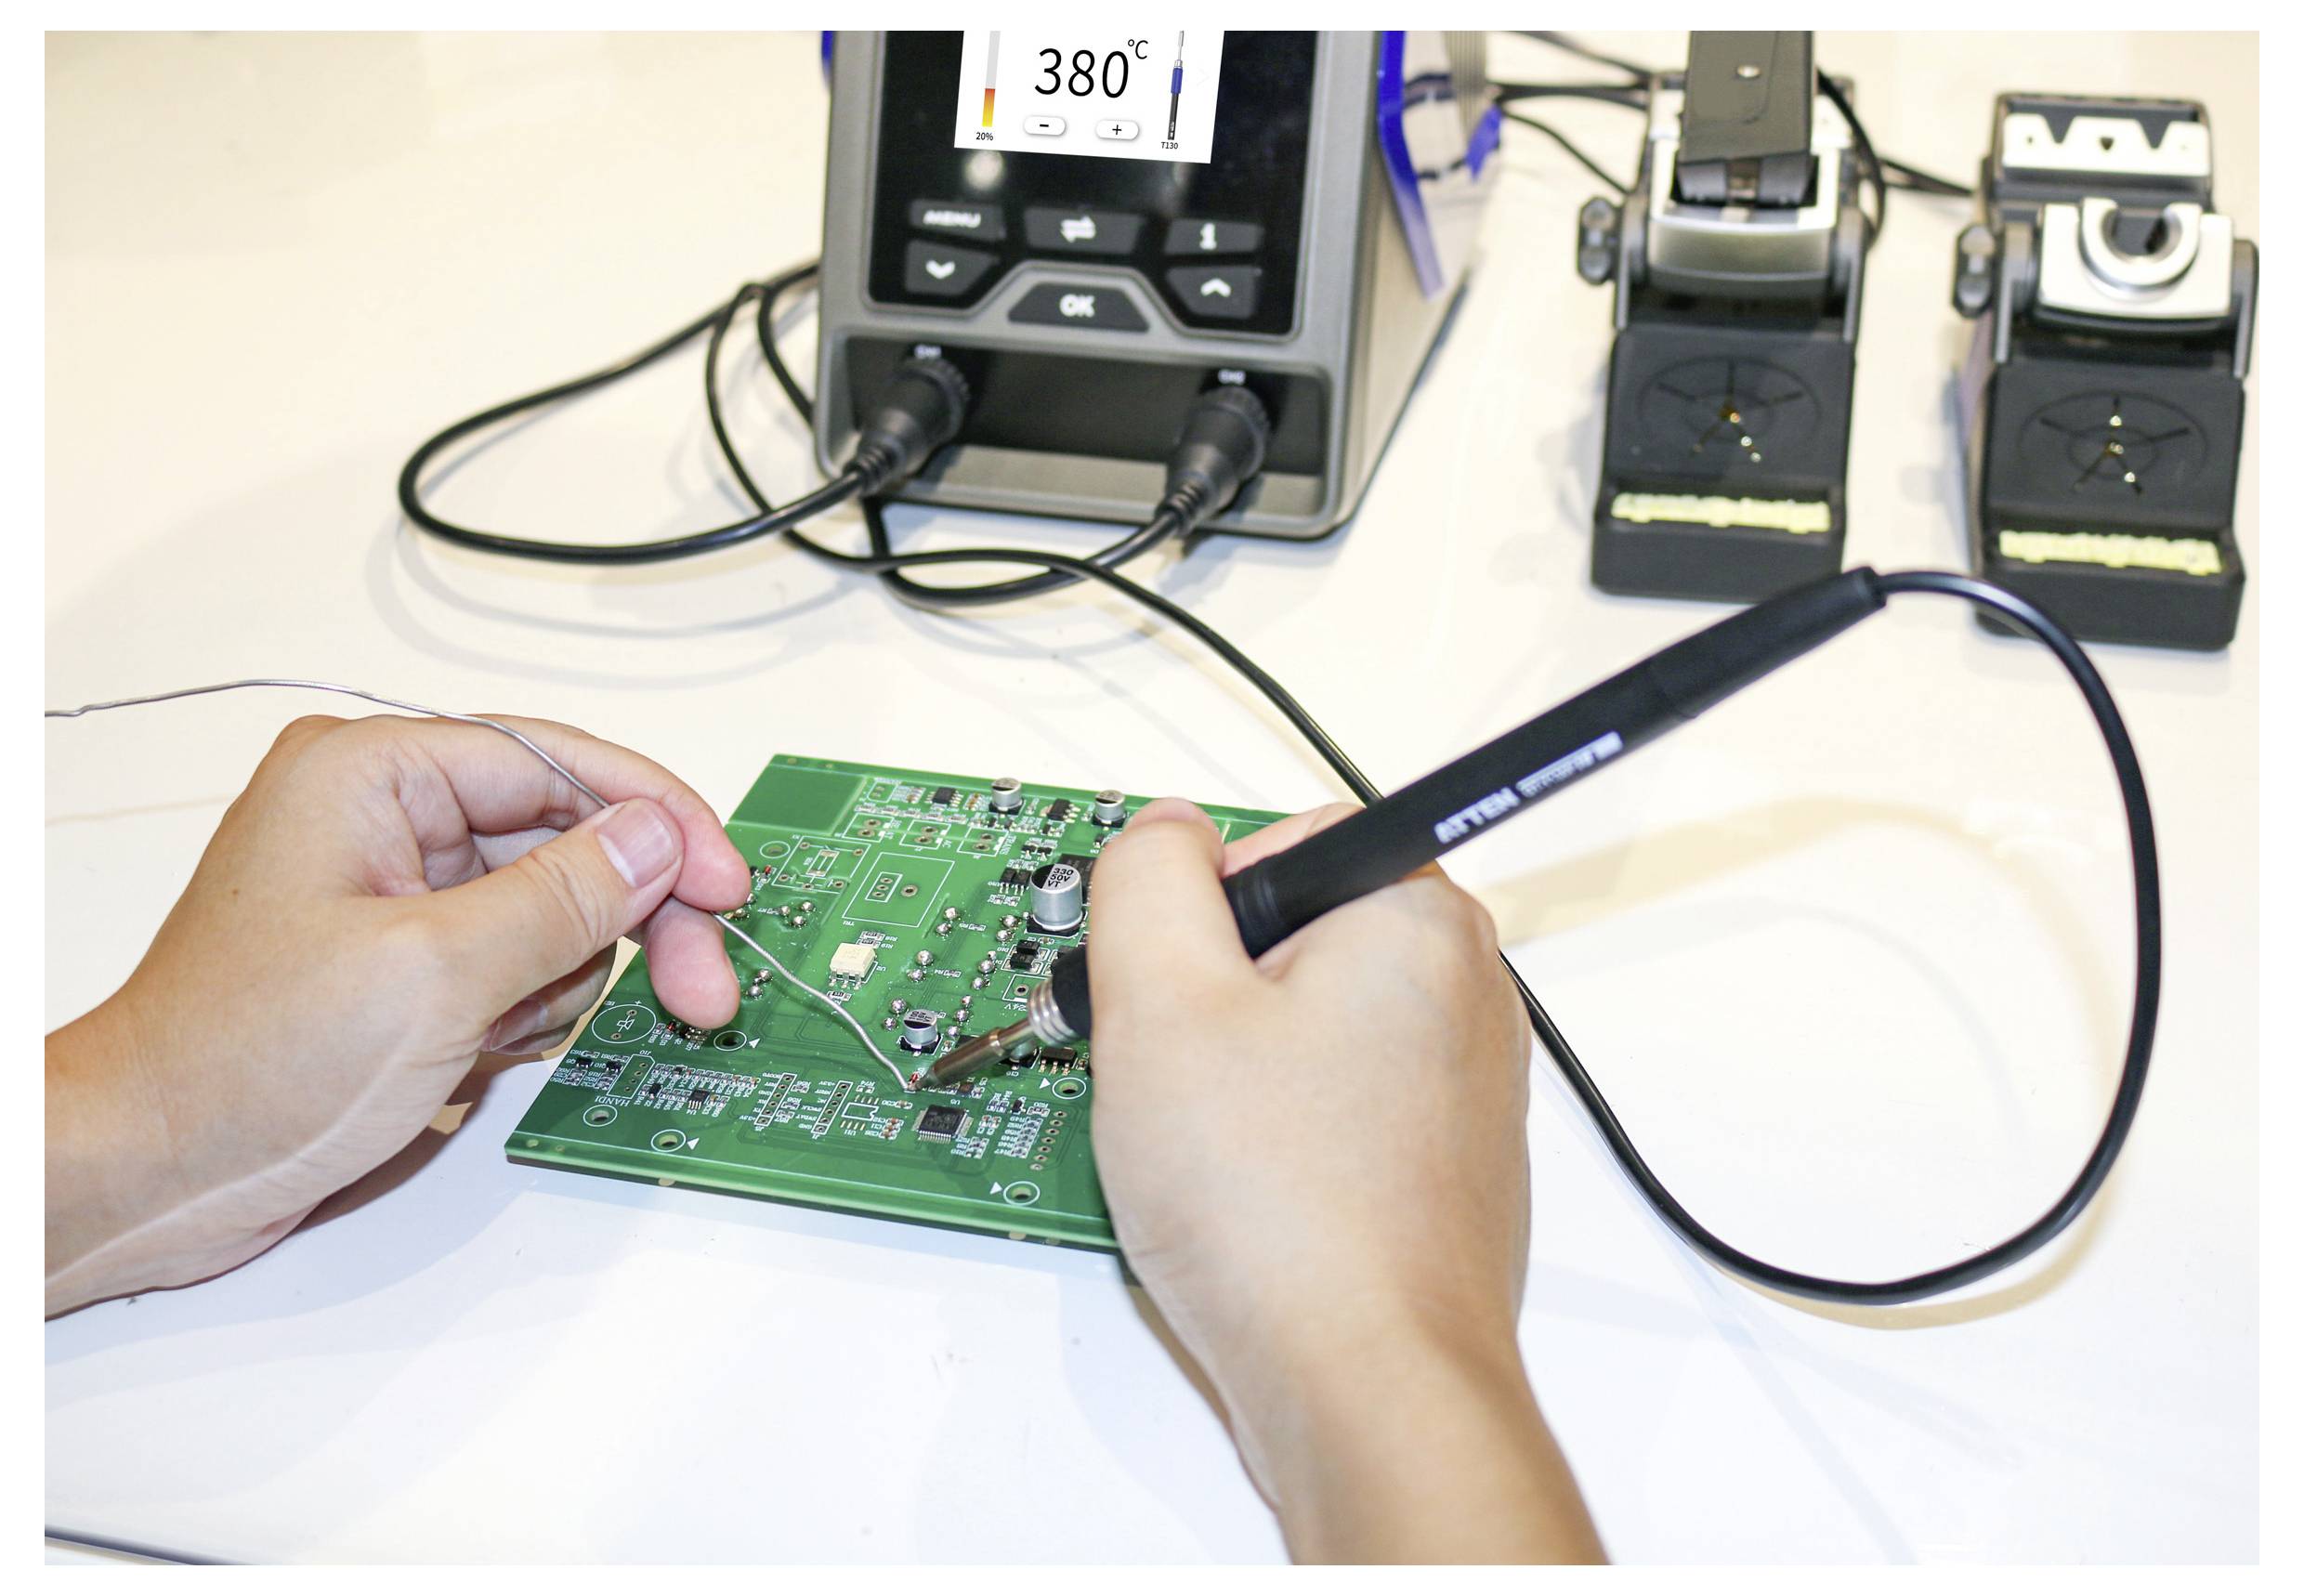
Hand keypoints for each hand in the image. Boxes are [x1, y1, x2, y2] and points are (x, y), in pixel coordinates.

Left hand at [45, 713, 749, 1313]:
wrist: (150, 1176)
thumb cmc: (240, 1066)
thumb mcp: (434, 974)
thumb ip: (565, 897)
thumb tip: (658, 840)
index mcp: (371, 775)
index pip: (558, 760)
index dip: (659, 821)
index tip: (728, 885)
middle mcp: (383, 818)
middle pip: (570, 837)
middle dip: (634, 918)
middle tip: (703, 992)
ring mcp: (394, 894)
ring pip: (555, 909)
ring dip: (566, 979)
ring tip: (505, 1041)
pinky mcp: (403, 966)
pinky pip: (518, 964)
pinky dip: (527, 1012)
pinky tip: (480, 1058)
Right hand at [1087, 799, 1601, 1562]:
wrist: (1370, 1392)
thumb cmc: (1283, 1213)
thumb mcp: (1159, 1000)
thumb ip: (1146, 879)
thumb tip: (1163, 835)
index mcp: (1417, 919)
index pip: (1277, 840)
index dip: (1192, 912)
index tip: (1159, 991)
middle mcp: (1464, 993)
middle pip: (1287, 942)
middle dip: (1207, 1005)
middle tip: (1171, 1082)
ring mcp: (1460, 1090)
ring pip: (1299, 1037)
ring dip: (1231, 1083)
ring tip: (1203, 1159)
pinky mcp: (1442, 1171)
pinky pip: (1329, 1118)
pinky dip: (1274, 1148)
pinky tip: (1241, 1209)